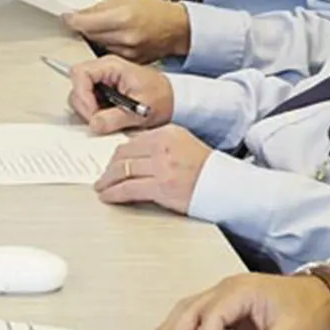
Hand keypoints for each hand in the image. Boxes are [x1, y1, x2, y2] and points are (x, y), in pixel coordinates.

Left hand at [63, 0, 193, 61]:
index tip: (66, 18)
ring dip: (95, 38)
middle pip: (88, 35)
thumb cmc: (154, 10)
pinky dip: (106, 47)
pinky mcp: (129, 62)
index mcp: (122, 17)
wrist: (177, 28)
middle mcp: (124, 37)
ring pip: (96, 46)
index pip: (83, 23)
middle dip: (84, 28)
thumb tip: (76, 14)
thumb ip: (97, 7)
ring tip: (108, 28)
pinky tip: (116, 39)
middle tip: (85, 21)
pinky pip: (108, 54)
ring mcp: (127, 52)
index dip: (71, 20)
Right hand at [67, 55, 172, 130]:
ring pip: (80, 96)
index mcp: (111, 66)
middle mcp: (103, 71)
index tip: (93, 113)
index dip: (82, 95)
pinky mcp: (103, 92)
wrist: (175, 100)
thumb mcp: (140, 111)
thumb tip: (94, 124)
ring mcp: (102, 81)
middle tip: (100, 121)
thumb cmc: (162, 98)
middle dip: (85, 107)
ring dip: (90, 112)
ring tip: (109, 120)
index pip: (80, 73)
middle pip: (77, 86)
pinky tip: (110, 118)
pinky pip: (89, 103)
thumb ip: (115, 118)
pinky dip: (96, 114)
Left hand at [94, 124, 211, 212]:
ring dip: (107, 181)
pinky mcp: (161, 186)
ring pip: (121, 171)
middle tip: (103, 176)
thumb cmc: (208, 169)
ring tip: (102, 187)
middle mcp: (162, 146)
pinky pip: (128, 188)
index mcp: (167, 133)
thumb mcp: (183, 145)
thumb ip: (159, 146)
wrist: (227, 186)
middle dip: (109, 167)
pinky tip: (109, 196)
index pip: (132, 141)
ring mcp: (161, 166)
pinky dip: (114, 193)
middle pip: (123, 155)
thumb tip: (133, 154)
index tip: (112, 162)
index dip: (118, 155)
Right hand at [150, 271, 329, 329]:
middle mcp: (229, 288)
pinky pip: (199, 311)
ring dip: (173, 327)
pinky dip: (184, 324)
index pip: (211, 317)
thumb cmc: (310, 309)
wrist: (326, 295)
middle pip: (191, 309)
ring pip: (189, 308)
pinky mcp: (229, 301)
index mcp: (242, 291)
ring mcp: (226, 292)